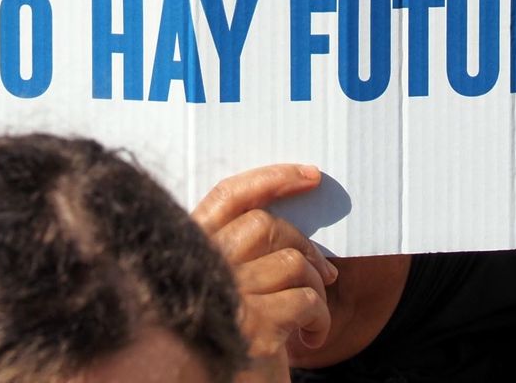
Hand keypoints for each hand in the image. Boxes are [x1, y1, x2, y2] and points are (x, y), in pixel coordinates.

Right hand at [193, 164, 336, 378]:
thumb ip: (246, 251)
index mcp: (189, 251)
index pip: (227, 197)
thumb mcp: (234, 288)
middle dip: (305, 245)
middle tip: (326, 273)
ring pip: (292, 262)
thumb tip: (298, 214)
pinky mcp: (252, 326)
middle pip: (265, 225)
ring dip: (315, 288)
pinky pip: (307, 299)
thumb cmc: (239, 341)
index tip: (310, 175)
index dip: (270, 178)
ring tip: (311, 315)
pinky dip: (321, 318)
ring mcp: (225, 296)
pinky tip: (311, 337)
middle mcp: (200, 268)